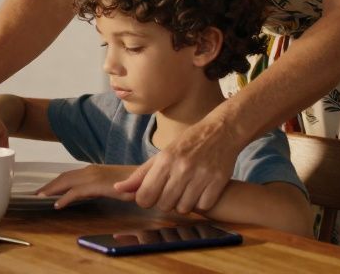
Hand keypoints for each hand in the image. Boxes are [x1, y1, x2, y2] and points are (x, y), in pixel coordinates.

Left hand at [36, 165, 135, 208]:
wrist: (147, 180)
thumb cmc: (132, 183)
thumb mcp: (110, 185)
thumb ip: (98, 187)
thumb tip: (87, 193)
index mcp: (93, 170)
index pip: (69, 175)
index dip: (55, 182)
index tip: (45, 189)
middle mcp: (91, 170)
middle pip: (64, 177)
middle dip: (49, 185)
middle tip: (36, 193)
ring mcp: (93, 176)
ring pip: (66, 182)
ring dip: (52, 189)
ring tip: (40, 197)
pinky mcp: (98, 185)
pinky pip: (76, 192)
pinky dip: (64, 198)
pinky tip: (58, 205)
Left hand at [114, 115, 241, 213]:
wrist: (221, 131)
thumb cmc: (188, 144)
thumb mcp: (161, 155)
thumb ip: (140, 175)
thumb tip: (118, 189)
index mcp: (165, 160)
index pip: (145, 197)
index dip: (146, 200)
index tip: (152, 195)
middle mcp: (182, 168)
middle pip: (163, 205)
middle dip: (165, 202)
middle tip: (171, 191)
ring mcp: (201, 175)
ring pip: (183, 208)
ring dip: (183, 204)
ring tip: (186, 190)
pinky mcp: (218, 181)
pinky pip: (203, 206)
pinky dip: (201, 203)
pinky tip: (200, 191)